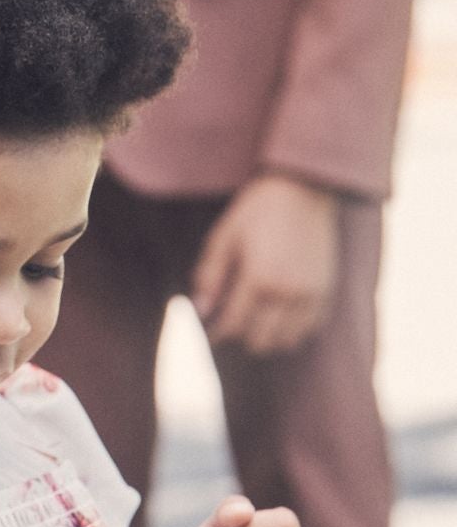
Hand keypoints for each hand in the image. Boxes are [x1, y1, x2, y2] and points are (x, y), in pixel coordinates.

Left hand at [192, 175, 339, 355]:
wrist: (304, 187)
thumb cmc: (258, 209)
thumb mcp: (224, 236)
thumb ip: (209, 275)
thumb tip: (200, 310)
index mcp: (258, 277)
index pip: (233, 324)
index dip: (218, 334)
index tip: (211, 336)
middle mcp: (287, 290)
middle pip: (260, 339)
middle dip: (242, 336)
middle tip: (235, 324)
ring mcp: (310, 292)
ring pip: (287, 339)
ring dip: (269, 336)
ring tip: (258, 323)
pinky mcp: (327, 288)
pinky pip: (311, 327)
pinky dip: (295, 329)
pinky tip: (282, 317)